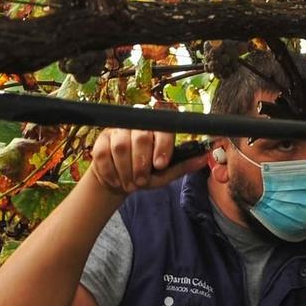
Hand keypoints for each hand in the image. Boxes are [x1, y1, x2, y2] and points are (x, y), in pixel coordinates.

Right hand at [87, 128, 206, 197]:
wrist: (119, 179)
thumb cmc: (145, 173)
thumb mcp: (166, 173)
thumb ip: (184, 165)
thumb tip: (205, 158)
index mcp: (157, 128)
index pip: (162, 129)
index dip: (162, 146)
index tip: (160, 165)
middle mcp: (137, 123)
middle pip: (141, 137)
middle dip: (141, 164)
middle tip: (140, 181)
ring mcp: (118, 130)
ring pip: (121, 146)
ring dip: (125, 170)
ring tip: (129, 182)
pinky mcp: (101, 139)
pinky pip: (103, 154)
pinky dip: (110, 171)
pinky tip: (115, 179)